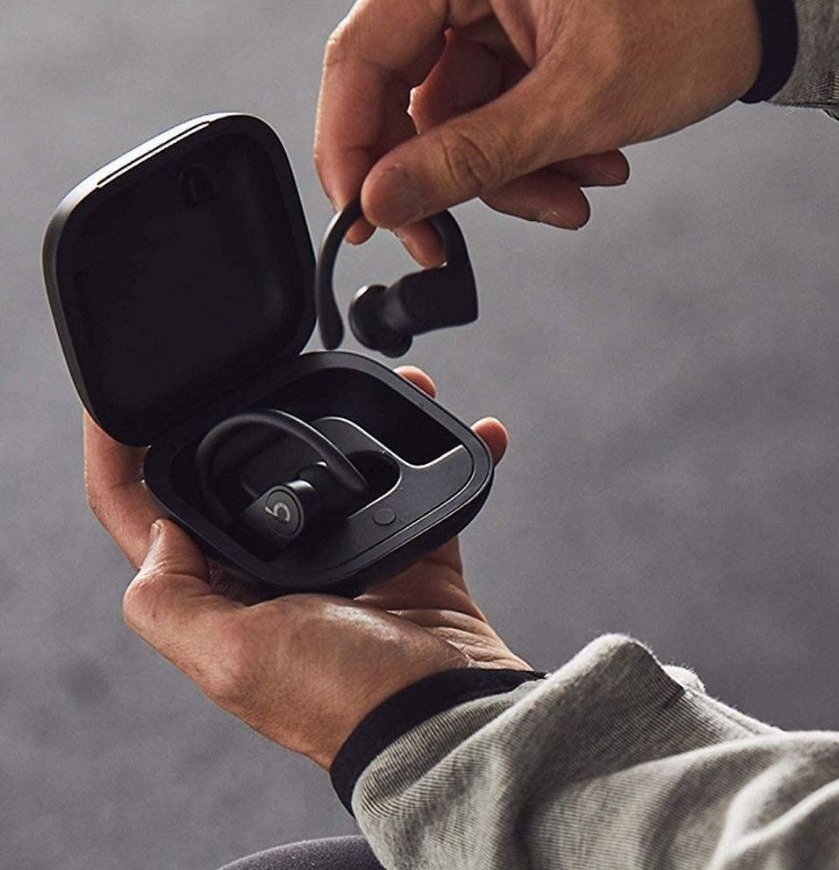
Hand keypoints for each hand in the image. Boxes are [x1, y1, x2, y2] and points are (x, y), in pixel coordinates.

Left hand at [84, 366, 527, 768]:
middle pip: (247, 476)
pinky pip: (421, 492)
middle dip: (261, 415)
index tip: (123, 406)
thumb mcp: (231, 658)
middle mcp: (276, 578)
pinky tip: (468, 432)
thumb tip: (164, 530)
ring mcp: (347, 564)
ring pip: (338, 469)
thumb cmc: (347, 698)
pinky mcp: (410, 557)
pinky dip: (443, 463)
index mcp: (220, 599)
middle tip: (275, 369)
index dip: (123, 462)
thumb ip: (171, 600)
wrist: (449, 716)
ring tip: (395, 386)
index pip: (149, 521)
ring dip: (364, 424)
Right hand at [314, 0, 761, 262]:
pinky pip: (501, 118)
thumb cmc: (689, 19)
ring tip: (579, 191)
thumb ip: (471, 158)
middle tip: (461, 240)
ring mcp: (493, 12)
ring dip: (515, 175)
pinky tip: (595, 162)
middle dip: (459, 177)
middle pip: (408, 99)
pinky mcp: (522, 42)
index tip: (363, 218)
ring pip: (461, 123)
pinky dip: (541, 155)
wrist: (760, 11)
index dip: (351, 149)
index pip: (361, 56)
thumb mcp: (575, 101)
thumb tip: (382, 204)